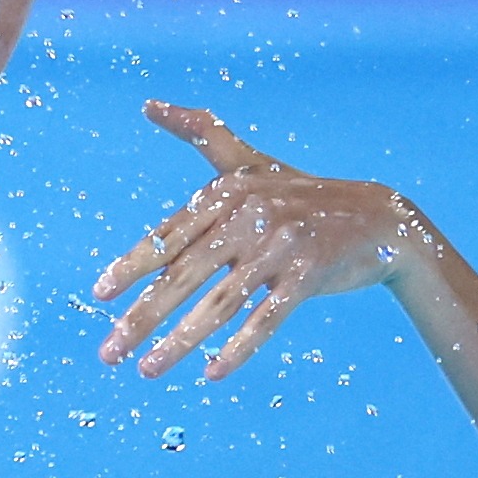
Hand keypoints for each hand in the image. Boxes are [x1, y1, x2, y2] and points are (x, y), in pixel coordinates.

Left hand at [93, 101, 443, 378]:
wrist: (377, 217)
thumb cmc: (301, 192)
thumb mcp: (249, 161)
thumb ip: (201, 134)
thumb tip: (148, 103)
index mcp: (227, 193)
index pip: (169, 235)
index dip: (132, 266)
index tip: (100, 296)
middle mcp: (249, 216)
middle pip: (184, 275)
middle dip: (142, 317)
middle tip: (108, 353)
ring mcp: (280, 247)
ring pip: (220, 304)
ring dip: (179, 342)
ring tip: (146, 371)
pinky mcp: (308, 275)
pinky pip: (266, 319)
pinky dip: (239, 348)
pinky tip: (211, 374)